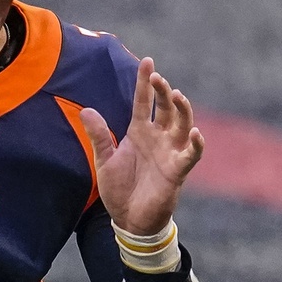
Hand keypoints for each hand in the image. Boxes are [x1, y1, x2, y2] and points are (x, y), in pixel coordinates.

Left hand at [78, 58, 203, 235]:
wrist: (129, 220)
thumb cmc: (119, 190)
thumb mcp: (104, 160)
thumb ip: (99, 136)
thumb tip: (86, 110)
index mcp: (140, 132)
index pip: (143, 102)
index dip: (145, 82)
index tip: (147, 62)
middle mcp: (158, 138)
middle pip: (165, 108)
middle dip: (163, 91)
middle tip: (158, 77)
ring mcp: (169, 153)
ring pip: (182, 125)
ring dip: (182, 110)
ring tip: (176, 95)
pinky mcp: (177, 171)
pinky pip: (190, 155)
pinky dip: (195, 144)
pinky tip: (194, 133)